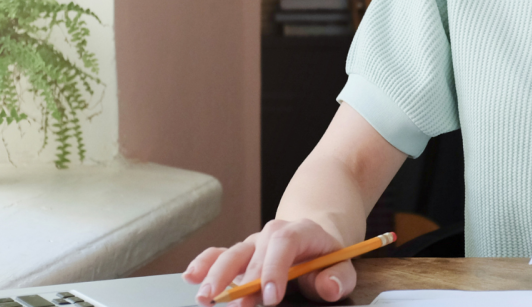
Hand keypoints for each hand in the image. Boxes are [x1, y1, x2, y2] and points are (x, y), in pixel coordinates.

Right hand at [182, 219, 354, 305]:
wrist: (315, 244)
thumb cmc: (325, 259)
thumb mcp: (340, 267)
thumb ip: (338, 278)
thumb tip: (329, 287)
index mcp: (301, 231)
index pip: (285, 242)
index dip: (275, 268)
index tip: (271, 297)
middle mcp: (272, 234)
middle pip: (254, 251)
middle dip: (245, 281)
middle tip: (239, 305)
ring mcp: (253, 244)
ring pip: (232, 253)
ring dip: (216, 275)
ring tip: (206, 297)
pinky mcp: (240, 255)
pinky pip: (218, 254)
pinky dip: (203, 264)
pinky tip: (191, 276)